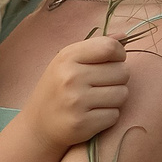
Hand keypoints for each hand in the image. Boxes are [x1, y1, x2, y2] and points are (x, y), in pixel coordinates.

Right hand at [26, 33, 127, 147]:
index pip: (110, 47)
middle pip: (122, 71)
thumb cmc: (57, 89)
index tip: (112, 62)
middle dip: (117, 79)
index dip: (119, 55)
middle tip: (101, 85)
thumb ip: (95, 47)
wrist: (37, 126)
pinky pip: (114, 115)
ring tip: (97, 100)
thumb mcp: (68, 62)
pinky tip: (93, 115)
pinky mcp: (82, 123)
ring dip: (115, 99)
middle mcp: (71, 77)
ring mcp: (76, 101)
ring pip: (122, 94)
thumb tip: (124, 36)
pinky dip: (108, 116)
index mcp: (67, 57)